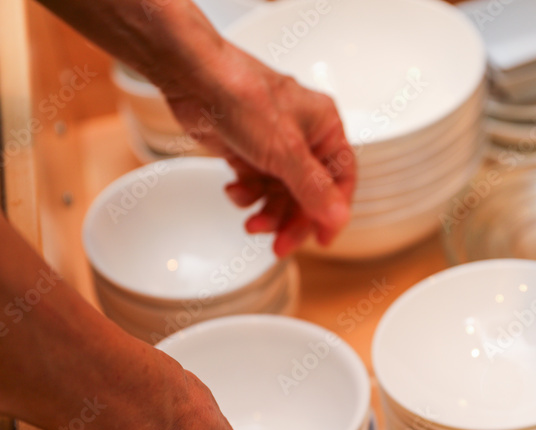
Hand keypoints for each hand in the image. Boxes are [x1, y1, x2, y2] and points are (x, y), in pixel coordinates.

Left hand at [162, 41, 356, 256]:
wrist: (194, 79)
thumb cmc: (244, 96)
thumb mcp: (286, 151)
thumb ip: (313, 188)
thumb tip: (339, 217)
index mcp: (325, 129)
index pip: (341, 180)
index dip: (333, 212)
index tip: (323, 239)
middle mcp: (304, 138)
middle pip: (309, 194)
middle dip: (293, 220)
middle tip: (280, 244)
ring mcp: (275, 146)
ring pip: (281, 194)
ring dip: (268, 212)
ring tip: (252, 223)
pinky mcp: (248, 151)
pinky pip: (256, 186)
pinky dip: (247, 195)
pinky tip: (234, 190)